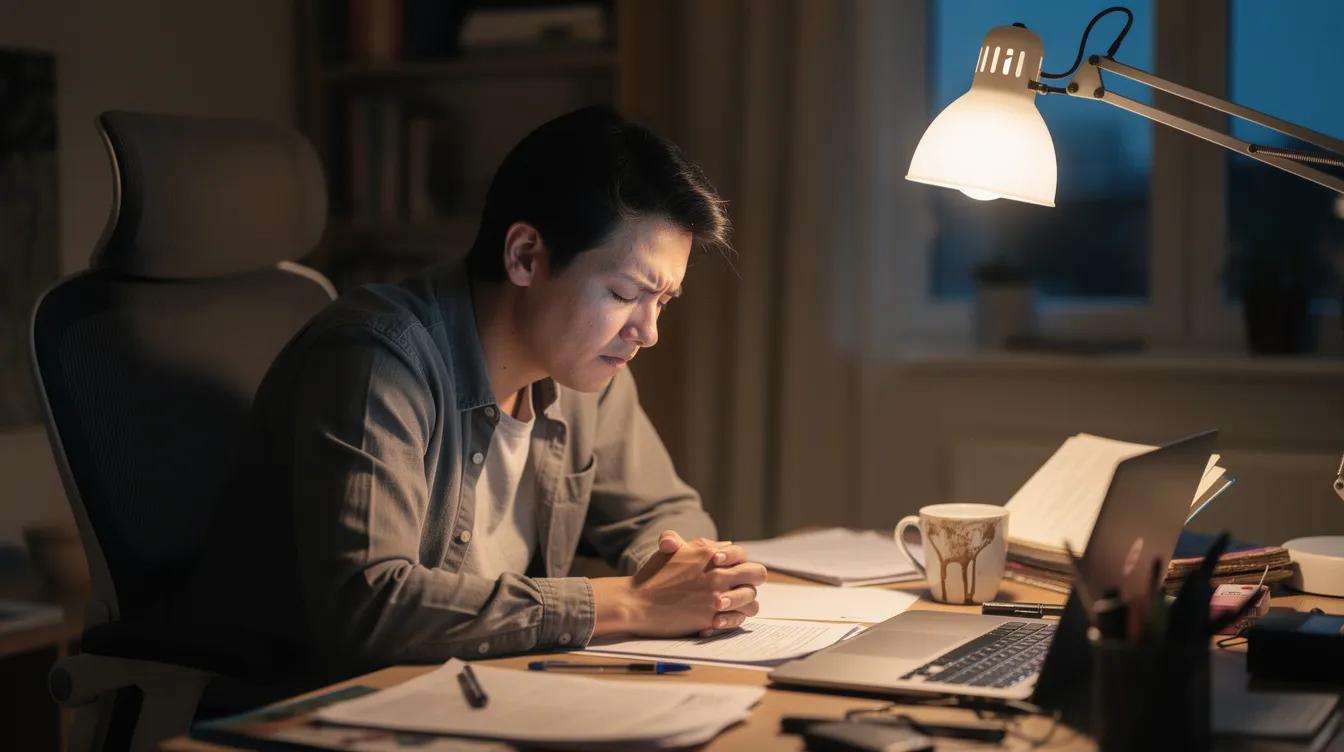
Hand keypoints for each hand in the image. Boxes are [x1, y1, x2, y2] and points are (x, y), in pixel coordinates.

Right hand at [624, 536, 765, 637]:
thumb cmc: (652, 576)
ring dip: (745, 602)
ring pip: (753, 601)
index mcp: (709, 555)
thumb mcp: (672, 550)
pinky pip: (738, 620)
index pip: (743, 554)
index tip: (728, 568)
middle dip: (753, 579)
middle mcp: (718, 575)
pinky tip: (719, 619)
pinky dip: (733, 620)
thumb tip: (726, 546)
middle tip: (740, 586)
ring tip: (730, 604)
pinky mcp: (712, 619)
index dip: (740, 562)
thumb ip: (700, 545)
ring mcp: (717, 598)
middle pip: (757, 574)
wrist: (637, 603)